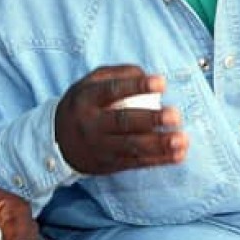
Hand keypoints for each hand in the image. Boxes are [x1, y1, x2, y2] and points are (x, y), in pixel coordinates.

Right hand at [55, 64, 188, 174]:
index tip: (162, 82)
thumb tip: (148, 75)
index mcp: (86, 99)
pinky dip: (159, 160)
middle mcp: (91, 124)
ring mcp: (100, 147)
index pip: (112, 91)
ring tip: (182, 139)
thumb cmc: (83, 105)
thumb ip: (117, 74)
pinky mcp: (109, 165)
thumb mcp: (89, 83)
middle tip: (176, 115)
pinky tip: (178, 155)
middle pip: (122, 121)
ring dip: (159, 144)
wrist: (57, 142)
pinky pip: (136, 163)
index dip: (137, 86)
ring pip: (131, 147)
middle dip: (151, 119)